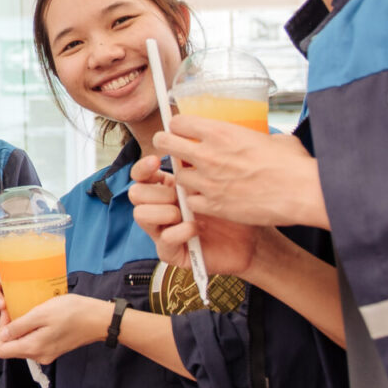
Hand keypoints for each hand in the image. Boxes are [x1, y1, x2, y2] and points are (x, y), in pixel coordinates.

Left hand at [0, 294, 111, 364]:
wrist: (98, 320)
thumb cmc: (71, 312)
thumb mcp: (41, 314)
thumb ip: (20, 326)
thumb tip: (2, 335)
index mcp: (33, 348)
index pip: (1, 350)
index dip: (0, 332)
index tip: (8, 315)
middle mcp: (38, 356)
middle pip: (11, 348)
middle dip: (9, 330)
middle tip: (16, 311)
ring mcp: (46, 354)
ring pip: (22, 345)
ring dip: (20, 330)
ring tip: (29, 312)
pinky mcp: (53, 349)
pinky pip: (34, 343)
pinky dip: (31, 331)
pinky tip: (39, 318)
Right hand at [128, 155, 272, 276]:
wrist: (252, 241)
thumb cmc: (236, 207)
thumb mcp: (217, 179)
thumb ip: (198, 162)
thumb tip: (187, 135)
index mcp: (168, 188)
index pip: (142, 174)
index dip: (143, 167)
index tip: (156, 160)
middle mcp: (161, 208)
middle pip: (135, 193)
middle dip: (155, 191)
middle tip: (177, 193)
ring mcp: (163, 230)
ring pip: (140, 214)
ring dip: (163, 210)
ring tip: (185, 212)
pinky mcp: (171, 252)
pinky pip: (164, 240)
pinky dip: (179, 231)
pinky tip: (196, 228)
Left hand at [151, 118, 329, 229]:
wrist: (302, 193)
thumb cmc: (293, 164)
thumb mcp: (271, 138)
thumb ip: (253, 137)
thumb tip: (257, 139)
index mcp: (221, 132)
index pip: (179, 122)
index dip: (178, 126)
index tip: (181, 130)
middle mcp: (208, 155)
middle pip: (165, 144)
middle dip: (165, 145)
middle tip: (171, 148)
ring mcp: (208, 182)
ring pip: (177, 177)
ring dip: (186, 176)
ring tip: (200, 178)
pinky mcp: (214, 205)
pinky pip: (192, 202)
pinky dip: (198, 201)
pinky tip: (210, 198)